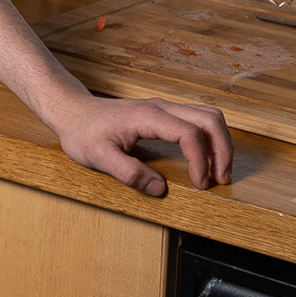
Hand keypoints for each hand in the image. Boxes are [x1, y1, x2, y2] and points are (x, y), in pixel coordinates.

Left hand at [52, 88, 232, 199]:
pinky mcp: (164, 114)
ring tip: (218, 171)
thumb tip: (161, 189)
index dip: (201, 160)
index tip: (200, 183)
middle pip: (210, 119)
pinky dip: (210, 138)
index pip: (189, 133)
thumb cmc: (82, 132)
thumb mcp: (98, 157)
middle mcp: (161, 107)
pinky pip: (198, 120)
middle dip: (223, 150)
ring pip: (209, 116)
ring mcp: (164, 108)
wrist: (72, 112)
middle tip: (222, 179)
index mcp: (147, 116)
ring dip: (220, 143)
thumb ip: (129, 173)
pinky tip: (206, 159)